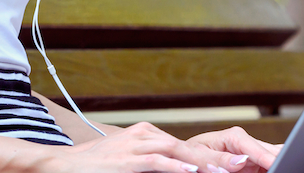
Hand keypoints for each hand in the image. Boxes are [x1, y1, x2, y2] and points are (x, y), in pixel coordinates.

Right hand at [54, 122, 258, 171]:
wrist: (61, 166)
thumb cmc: (96, 167)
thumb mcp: (130, 163)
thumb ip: (156, 165)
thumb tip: (182, 169)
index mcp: (148, 135)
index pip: (185, 145)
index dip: (210, 155)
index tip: (233, 164)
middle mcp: (144, 135)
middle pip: (187, 145)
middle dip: (215, 156)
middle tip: (241, 164)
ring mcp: (134, 145)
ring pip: (175, 150)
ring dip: (201, 161)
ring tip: (225, 171)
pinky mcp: (126, 159)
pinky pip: (155, 161)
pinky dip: (174, 165)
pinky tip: (191, 170)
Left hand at [186, 126, 282, 172]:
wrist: (191, 155)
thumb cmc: (192, 153)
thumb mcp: (200, 155)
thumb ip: (219, 159)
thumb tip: (240, 161)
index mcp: (235, 136)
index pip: (257, 148)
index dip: (269, 158)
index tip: (277, 165)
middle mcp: (247, 141)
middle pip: (271, 151)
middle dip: (280, 159)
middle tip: (289, 166)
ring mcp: (253, 151)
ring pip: (274, 156)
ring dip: (278, 161)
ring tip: (287, 167)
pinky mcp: (255, 161)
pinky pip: (269, 162)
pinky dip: (273, 165)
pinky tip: (280, 167)